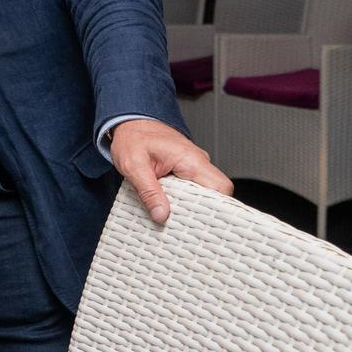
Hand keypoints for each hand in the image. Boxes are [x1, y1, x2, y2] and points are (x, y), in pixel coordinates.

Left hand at [109, 118, 232, 223]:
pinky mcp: (186, 171)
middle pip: (216, 194)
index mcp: (190, 159)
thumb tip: (161, 214)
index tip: (205, 224)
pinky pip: (192, 189)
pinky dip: (184, 201)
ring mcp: (193, 166)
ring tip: (176, 222)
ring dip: (192, 208)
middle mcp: (197, 162)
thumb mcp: (134, 166)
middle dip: (203, 212)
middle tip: (186, 228)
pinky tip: (171, 211)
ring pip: (204, 193)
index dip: (218, 207)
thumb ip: (148, 191)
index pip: (220, 187)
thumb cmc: (133, 138)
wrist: (130, 123)